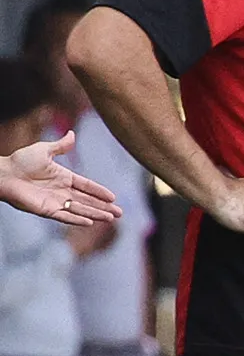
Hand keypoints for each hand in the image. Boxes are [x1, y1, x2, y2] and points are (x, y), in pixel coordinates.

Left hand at [1, 134, 118, 228]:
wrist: (3, 173)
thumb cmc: (20, 161)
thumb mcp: (44, 150)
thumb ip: (61, 146)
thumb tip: (72, 134)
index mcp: (64, 177)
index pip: (87, 186)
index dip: (100, 191)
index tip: (113, 197)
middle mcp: (62, 192)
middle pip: (88, 201)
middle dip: (104, 207)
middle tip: (120, 213)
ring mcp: (55, 202)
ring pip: (80, 210)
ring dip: (96, 214)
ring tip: (111, 218)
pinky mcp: (46, 210)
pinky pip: (65, 216)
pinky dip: (77, 219)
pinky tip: (90, 222)